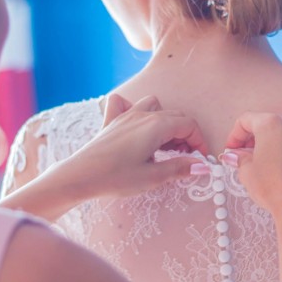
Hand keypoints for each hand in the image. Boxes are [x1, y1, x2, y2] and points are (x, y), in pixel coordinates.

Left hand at [67, 93, 208, 197]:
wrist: (79, 176)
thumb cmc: (115, 177)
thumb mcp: (153, 177)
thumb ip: (180, 168)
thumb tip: (202, 165)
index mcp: (156, 126)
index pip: (189, 125)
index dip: (199, 142)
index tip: (200, 159)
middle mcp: (142, 115)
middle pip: (175, 116)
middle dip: (185, 135)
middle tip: (184, 157)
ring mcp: (125, 116)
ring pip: (154, 106)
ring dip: (165, 121)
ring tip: (163, 144)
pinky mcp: (111, 122)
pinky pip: (124, 103)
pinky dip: (133, 108)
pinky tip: (134, 124)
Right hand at [221, 105, 281, 215]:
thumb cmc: (271, 188)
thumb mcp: (247, 172)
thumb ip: (240, 158)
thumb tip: (233, 155)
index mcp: (269, 125)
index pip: (246, 121)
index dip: (235, 135)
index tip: (232, 150)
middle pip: (270, 119)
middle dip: (255, 133)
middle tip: (247, 152)